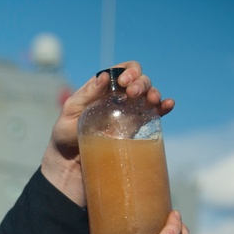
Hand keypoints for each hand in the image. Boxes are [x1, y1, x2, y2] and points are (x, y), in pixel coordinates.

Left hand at [41, 60, 175, 204]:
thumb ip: (86, 95)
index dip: (128, 70)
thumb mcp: (70, 112)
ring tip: (152, 100)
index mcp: (104, 89)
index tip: (123, 81)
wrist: (70, 163)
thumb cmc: (65, 135)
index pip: (122, 71)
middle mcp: (120, 97)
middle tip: (132, 93)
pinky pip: (154, 114)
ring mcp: (130, 112)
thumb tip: (104, 76)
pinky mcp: (137, 128)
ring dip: (154, 92)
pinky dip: (164, 107)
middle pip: (139, 80)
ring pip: (149, 94)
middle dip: (141, 82)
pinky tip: (168, 105)